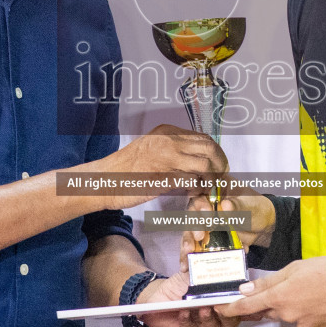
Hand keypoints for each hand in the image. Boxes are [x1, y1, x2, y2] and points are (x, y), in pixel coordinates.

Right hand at [87, 125, 227, 209]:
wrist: (104, 181)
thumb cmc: (126, 169)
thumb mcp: (152, 150)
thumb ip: (174, 152)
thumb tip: (196, 162)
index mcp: (167, 132)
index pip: (204, 138)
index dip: (216, 154)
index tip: (218, 167)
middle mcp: (169, 141)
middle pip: (210, 148)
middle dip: (220, 165)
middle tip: (220, 179)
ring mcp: (167, 158)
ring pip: (205, 165)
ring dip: (212, 179)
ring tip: (207, 188)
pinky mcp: (164, 177)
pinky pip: (192, 182)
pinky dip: (198, 190)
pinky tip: (193, 194)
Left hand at [135, 270, 237, 326]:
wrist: (160, 298)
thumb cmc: (181, 288)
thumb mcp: (192, 274)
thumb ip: (201, 267)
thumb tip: (206, 258)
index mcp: (225, 305)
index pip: (240, 307)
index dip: (240, 303)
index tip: (235, 294)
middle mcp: (220, 321)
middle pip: (230, 323)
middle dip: (226, 314)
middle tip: (219, 304)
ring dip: (208, 320)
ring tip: (202, 309)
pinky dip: (188, 324)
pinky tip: (184, 313)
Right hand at [180, 189, 272, 255]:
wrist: (264, 227)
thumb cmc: (257, 210)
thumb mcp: (250, 206)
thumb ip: (238, 206)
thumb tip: (226, 205)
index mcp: (215, 190)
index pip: (202, 194)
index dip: (201, 204)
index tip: (207, 213)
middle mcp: (205, 205)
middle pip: (192, 214)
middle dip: (193, 226)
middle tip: (198, 237)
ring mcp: (204, 222)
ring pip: (190, 231)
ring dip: (187, 242)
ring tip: (188, 252)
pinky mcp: (205, 238)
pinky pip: (195, 246)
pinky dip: (190, 255)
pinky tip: (185, 265)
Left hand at [217, 257, 325, 326]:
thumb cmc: (323, 271)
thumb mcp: (293, 269)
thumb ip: (268, 281)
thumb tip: (245, 290)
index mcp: (278, 297)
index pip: (247, 306)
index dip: (230, 308)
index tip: (218, 308)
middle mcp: (285, 314)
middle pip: (268, 310)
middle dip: (268, 301)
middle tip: (282, 288)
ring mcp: (299, 324)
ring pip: (284, 314)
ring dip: (287, 305)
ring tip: (304, 289)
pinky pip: (299, 319)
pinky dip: (301, 310)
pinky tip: (313, 299)